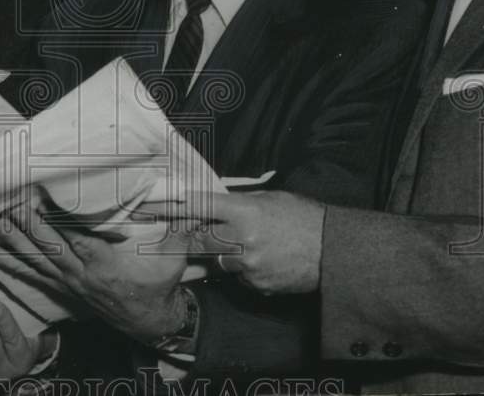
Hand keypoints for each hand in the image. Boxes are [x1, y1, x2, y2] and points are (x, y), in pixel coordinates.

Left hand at [0, 199, 193, 344]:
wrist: (153, 321)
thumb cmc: (162, 284)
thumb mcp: (174, 255)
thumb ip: (176, 228)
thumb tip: (185, 201)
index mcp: (106, 265)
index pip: (77, 238)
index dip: (59, 218)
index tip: (43, 195)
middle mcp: (81, 274)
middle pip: (47, 246)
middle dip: (25, 222)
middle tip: (6, 198)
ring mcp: (68, 282)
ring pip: (34, 259)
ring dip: (10, 239)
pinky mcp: (62, 287)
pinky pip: (29, 273)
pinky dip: (6, 262)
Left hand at [149, 190, 325, 294]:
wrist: (334, 250)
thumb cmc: (303, 217)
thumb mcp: (269, 199)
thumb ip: (238, 203)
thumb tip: (213, 204)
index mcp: (243, 210)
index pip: (197, 205)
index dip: (171, 207)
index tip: (149, 206)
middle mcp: (241, 237)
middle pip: (199, 239)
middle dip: (193, 237)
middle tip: (188, 234)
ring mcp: (247, 264)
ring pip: (217, 260)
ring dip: (222, 255)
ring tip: (250, 246)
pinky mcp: (256, 285)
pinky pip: (237, 278)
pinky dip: (242, 271)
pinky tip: (264, 261)